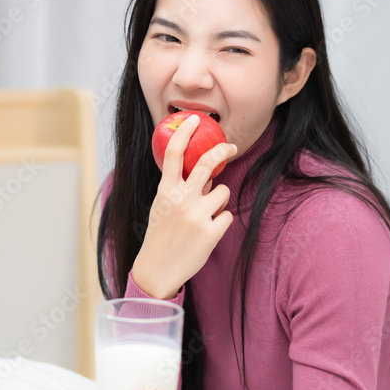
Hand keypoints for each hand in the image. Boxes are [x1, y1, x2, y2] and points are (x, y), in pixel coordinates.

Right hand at [134, 114, 237, 299]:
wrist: (157, 270)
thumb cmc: (161, 236)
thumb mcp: (163, 207)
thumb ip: (181, 189)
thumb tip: (207, 175)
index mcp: (165, 191)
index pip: (172, 154)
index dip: (183, 133)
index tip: (194, 119)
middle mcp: (181, 200)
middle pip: (205, 164)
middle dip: (221, 151)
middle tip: (231, 146)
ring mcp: (197, 216)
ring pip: (223, 191)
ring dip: (219, 200)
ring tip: (206, 215)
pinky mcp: (211, 232)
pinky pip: (227, 214)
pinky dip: (221, 221)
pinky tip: (207, 232)